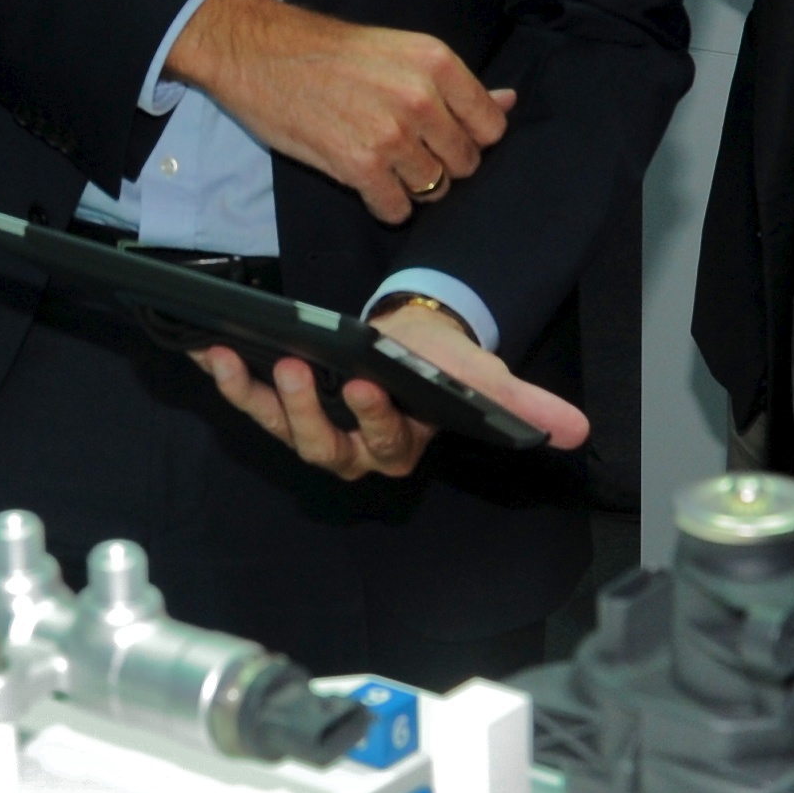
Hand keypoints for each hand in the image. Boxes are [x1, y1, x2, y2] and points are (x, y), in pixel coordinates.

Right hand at [163, 0, 508, 225]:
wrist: (261, 54)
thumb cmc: (329, 53)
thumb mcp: (400, 51)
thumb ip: (456, 85)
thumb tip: (508, 103)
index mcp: (437, 64)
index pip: (490, 126)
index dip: (470, 138)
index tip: (445, 136)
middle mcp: (422, 98)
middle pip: (465, 163)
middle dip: (441, 164)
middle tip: (406, 150)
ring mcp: (392, 135)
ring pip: (433, 188)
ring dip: (411, 185)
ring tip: (381, 162)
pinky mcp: (360, 166)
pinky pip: (397, 209)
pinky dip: (384, 204)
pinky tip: (365, 180)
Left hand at [190, 295, 589, 480]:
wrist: (408, 340)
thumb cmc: (442, 365)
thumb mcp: (486, 381)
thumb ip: (528, 407)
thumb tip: (578, 432)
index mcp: (399, 449)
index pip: (386, 443)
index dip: (374, 418)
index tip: (367, 383)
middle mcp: (351, 452)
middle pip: (324, 447)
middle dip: (308, 411)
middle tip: (299, 369)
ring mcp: (312, 431)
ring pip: (281, 428)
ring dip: (258, 397)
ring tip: (244, 360)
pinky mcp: (281, 406)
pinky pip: (251, 401)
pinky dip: (230, 380)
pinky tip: (215, 351)